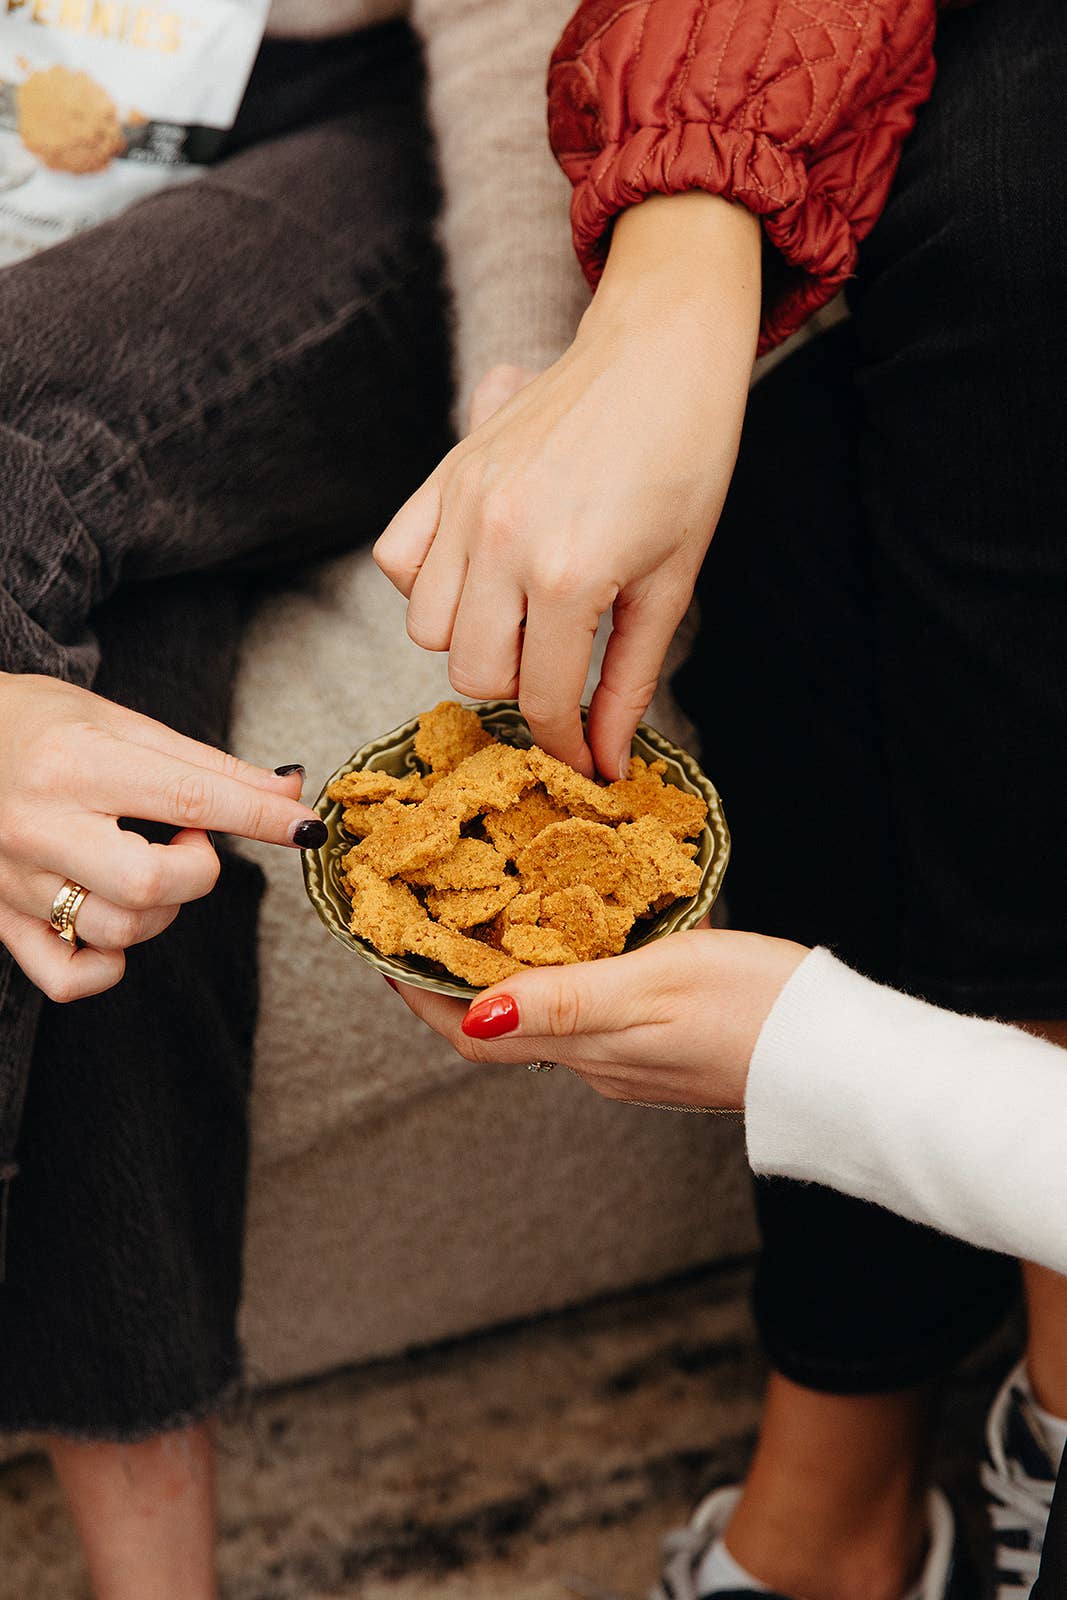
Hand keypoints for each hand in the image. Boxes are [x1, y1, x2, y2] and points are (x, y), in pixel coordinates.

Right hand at [0, 673, 325, 1002]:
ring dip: (162, 910)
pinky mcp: (0, 920)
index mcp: (75, 764)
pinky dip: (108, 965)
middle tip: (189, 837)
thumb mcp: (123, 724)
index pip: (190, 798)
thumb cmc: (41, 723)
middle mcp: (39, 826)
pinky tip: (115, 920)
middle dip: (199, 870)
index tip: (305, 826)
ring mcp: (14, 881)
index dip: (260, 816)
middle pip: (150, 884)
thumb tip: (288, 791)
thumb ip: (208, 765)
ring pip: (118, 931)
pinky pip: (67, 978)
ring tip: (147, 864)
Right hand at [375, 193, 760, 778]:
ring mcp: (464, 504)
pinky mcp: (446, 473)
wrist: (663, 351)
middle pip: (475, 674)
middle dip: (523, 690)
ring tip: (527, 616)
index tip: (582, 761)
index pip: (543, 700)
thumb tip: (606, 761)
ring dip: (474, 641)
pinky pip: (399, 562)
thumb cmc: (687, 462)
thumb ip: (630, 678)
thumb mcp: (672, 582)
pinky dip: (430, 584)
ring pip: (429, 629)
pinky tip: (481, 574)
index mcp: (568, 574)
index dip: (564, 745)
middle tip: (565, 668)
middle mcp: (501, 540)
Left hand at [390, 928, 807, 1109]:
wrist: (841, 1058)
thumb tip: (474, 1018)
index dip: (421, 995)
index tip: (387, 951)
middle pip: (501, 1027)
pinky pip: (593, 1014)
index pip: (472, 1032)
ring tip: (501, 914)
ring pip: (547, 1018)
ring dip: (513, 975)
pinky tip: (587, 937)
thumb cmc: (757, 1010)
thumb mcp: (656, 984)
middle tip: (436, 919)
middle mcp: (599, 1063)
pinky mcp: (665, 1052)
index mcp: (587, 1047)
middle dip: (458, 978)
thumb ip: (565, 1001)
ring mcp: (633, 1063)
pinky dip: (567, 975)